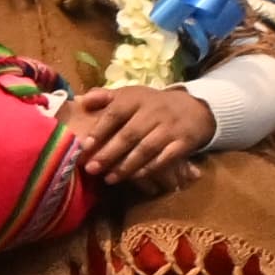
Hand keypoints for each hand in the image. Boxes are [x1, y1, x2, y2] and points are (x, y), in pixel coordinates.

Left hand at [61, 84, 216, 191]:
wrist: (194, 108)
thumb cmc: (152, 105)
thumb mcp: (131, 95)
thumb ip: (105, 97)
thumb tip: (81, 100)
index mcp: (137, 98)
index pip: (116, 113)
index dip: (100, 129)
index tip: (85, 146)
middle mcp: (154, 112)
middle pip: (130, 134)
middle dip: (109, 153)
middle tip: (92, 169)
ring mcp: (170, 127)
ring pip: (146, 149)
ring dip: (127, 166)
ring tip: (109, 178)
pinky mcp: (184, 142)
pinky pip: (166, 158)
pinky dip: (150, 169)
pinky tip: (135, 177)